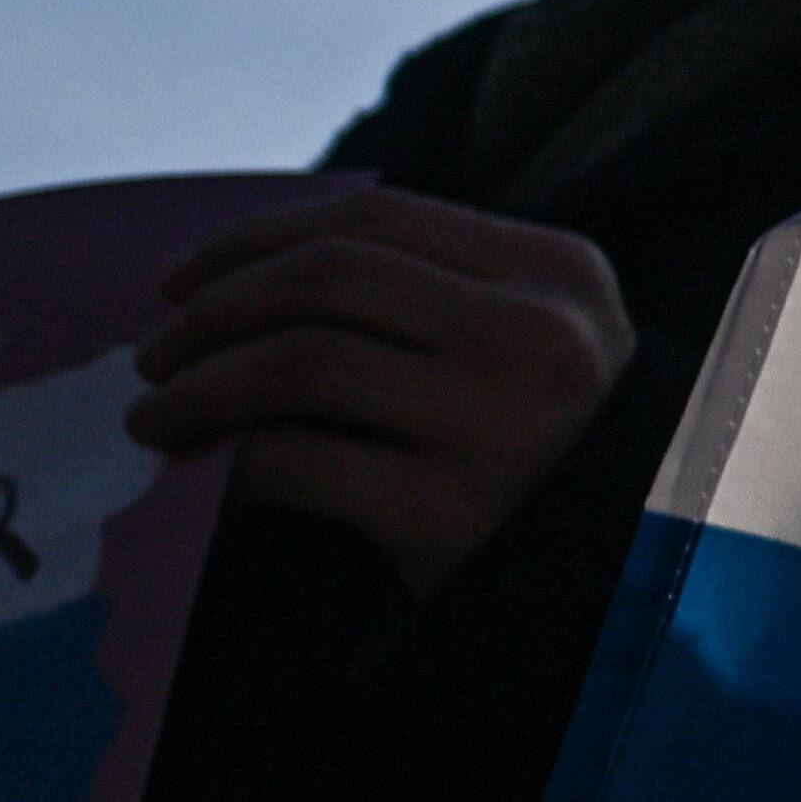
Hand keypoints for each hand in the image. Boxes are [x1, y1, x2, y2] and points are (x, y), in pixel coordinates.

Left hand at [131, 187, 641, 600]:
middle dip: (212, 308)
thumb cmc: (564, 460)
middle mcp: (534, 335)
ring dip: (199, 382)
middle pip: (325, 275)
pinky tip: (207, 475)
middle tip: (154, 353)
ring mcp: (495, 423)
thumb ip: (436, 294)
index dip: (257, 237)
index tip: (183, 279)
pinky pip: (294, 461)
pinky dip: (230, 461)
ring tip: (157, 414)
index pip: (376, 216)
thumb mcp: (539, 343)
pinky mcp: (447, 513)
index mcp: (558, 271)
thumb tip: (242, 278)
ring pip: (298, 359)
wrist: (646, 586)